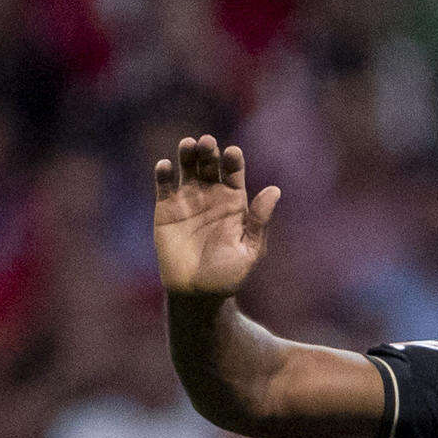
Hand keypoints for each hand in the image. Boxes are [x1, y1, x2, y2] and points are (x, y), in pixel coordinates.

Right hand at [153, 136, 280, 299]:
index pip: (234, 172)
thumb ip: (258, 222)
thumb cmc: (227, 276)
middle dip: (209, 151)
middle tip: (207, 143)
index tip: (232, 153)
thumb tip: (274, 190)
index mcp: (234, 202)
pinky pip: (164, 185)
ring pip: (187, 167)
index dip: (233, 160)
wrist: (196, 294)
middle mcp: (211, 195)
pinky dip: (163, 173)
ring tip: (188, 145)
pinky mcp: (166, 209)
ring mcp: (188, 200)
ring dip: (187, 153)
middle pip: (210, 163)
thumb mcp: (249, 251)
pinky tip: (166, 166)